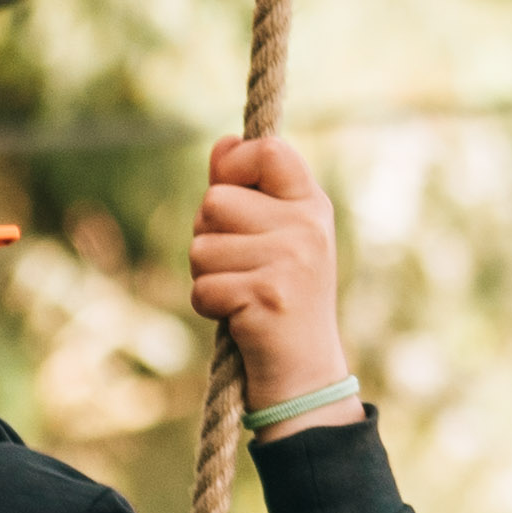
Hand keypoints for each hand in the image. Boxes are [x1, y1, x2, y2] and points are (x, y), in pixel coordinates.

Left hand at [192, 132, 350, 409]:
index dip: (233, 165)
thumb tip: (222, 143)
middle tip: (239, 264)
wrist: (304, 369)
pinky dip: (208, 306)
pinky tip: (238, 316)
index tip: (231, 189)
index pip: (268, 150)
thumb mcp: (272, 236)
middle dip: (208, 234)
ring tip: (241, 291)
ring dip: (207, 275)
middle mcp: (308, 226)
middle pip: (214, 201)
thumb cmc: (279, 295)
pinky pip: (202, 287)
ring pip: (200, 246)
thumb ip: (246, 192)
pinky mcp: (268, 296)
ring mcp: (292, 261)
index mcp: (311, 205)